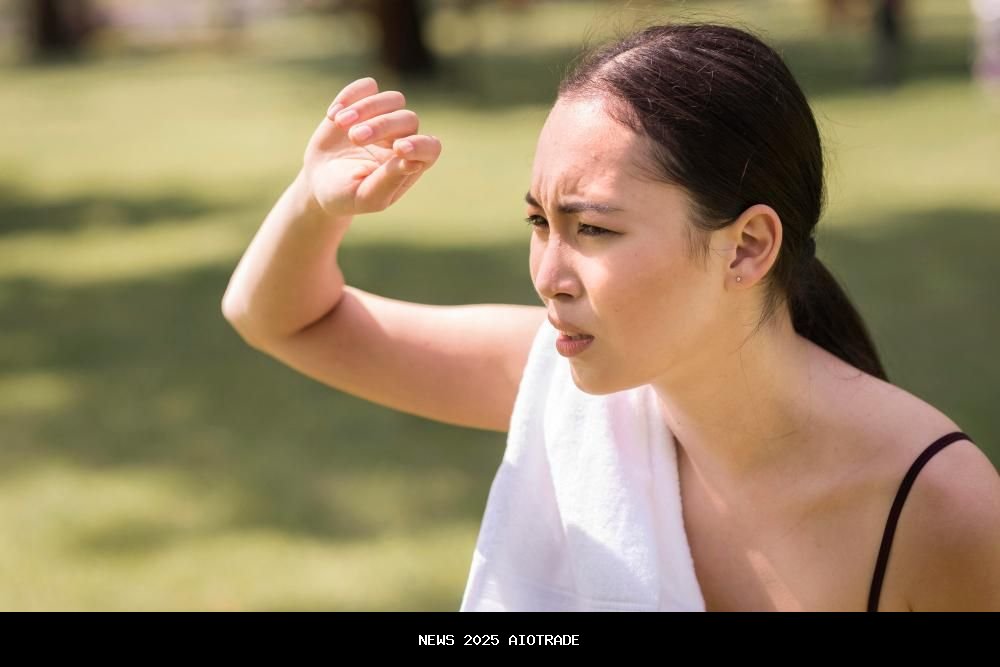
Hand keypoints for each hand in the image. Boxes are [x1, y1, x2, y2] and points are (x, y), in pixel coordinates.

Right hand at [300, 77, 441, 218]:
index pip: (430, 149)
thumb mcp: (365, 196)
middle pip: (408, 119)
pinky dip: (351, 95)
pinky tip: (333, 116)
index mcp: (410, 164)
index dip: (420, 145)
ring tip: (340, 123)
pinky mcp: (363, 103)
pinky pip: (368, 86)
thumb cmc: (345, 195)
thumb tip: (413, 162)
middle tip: (355, 137)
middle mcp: (403, 138)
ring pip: (393, 99)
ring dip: (367, 107)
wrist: (318, 180)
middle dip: (382, 125)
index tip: (398, 149)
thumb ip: (388, 181)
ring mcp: (385, 117)